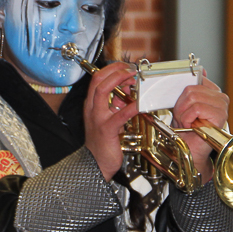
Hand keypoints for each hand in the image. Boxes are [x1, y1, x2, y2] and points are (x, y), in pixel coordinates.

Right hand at [84, 62, 140, 180]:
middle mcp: (92, 108)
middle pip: (98, 79)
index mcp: (92, 105)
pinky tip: (140, 103)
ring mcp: (97, 118)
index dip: (112, 69)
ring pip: (103, 90)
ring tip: (134, 78)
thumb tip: (128, 91)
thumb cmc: (103, 143)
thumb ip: (116, 104)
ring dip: (120, 80)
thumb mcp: (109, 118)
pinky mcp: (107, 129)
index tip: (126, 67)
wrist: (95, 164)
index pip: (97, 78)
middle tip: (131, 68)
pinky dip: (132, 106)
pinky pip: (120, 114)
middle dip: (116, 69)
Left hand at [171, 73, 227, 183]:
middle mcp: (220, 97)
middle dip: (180, 106)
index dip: (182, 94)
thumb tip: (201, 70)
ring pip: (192, 97)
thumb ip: (188, 89)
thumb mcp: (182, 106)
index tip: (182, 107)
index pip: (196, 79)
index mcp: (212, 92)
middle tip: (184, 119)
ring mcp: (222, 106)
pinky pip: (197, 108)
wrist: (189, 150)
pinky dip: (188, 119)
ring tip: (188, 123)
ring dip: (183, 114)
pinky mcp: (220, 115)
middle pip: (191, 89)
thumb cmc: (186, 130)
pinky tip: (193, 127)